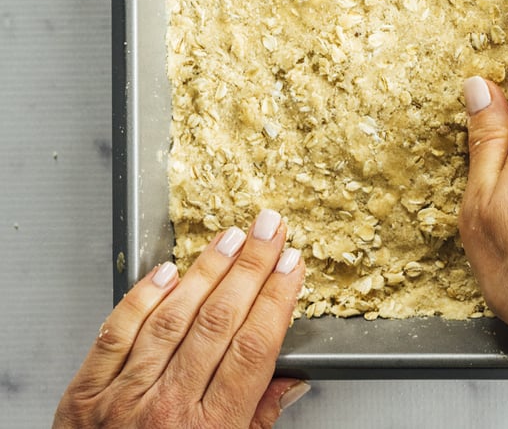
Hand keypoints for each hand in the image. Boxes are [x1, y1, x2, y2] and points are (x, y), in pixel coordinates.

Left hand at [54, 210, 308, 428]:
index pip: (254, 347)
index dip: (277, 298)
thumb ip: (258, 420)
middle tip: (269, 228)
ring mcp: (122, 399)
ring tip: (231, 238)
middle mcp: (166, 411)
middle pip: (219, 320)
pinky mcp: (84, 395)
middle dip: (251, 266)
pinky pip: (115, 334)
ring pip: (172, 317)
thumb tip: (293, 379)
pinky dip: (141, 299)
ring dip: (207, 270)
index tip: (292, 264)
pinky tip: (167, 271)